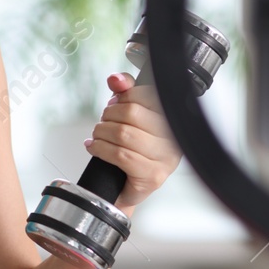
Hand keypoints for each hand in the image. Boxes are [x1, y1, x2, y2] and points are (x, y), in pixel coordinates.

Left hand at [84, 72, 180, 210]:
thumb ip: (126, 93)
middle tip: (103, 123)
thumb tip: (116, 80)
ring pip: (123, 134)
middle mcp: (174, 138)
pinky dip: (101, 149)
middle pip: (132, 113)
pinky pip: (121, 155)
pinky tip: (95, 147)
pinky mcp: (153, 176)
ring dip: (101, 133)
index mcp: (172, 119)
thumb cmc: (130, 150)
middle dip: (109, 116)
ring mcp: (166, 159)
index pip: (147, 95)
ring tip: (97, 136)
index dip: (123, 97)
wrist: (125, 188)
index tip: (114, 105)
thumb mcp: (130, 117)